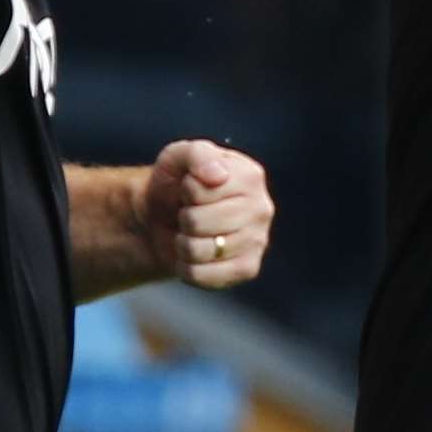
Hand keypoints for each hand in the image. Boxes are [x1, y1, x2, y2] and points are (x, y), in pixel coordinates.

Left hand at [141, 139, 273, 289]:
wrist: (170, 216)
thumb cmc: (179, 182)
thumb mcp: (180, 157)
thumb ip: (198, 156)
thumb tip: (218, 177)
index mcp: (250, 175)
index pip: (199, 190)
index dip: (185, 190)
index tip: (191, 186)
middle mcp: (261, 207)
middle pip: (197, 222)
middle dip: (183, 218)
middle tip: (191, 213)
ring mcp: (258, 240)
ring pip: (197, 250)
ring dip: (182, 243)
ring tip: (192, 234)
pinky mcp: (248, 268)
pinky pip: (203, 276)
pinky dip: (186, 268)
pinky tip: (194, 257)